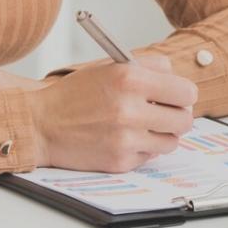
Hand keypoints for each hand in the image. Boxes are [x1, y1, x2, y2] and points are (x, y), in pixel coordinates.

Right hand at [23, 54, 196, 172]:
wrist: (41, 124)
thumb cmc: (76, 94)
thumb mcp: (111, 66)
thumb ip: (149, 66)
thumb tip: (178, 79)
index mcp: (130, 79)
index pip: (186, 92)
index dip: (183, 94)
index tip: (177, 96)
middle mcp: (130, 110)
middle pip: (185, 120)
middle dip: (177, 115)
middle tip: (164, 113)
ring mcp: (125, 139)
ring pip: (172, 141)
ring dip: (162, 134)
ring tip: (144, 126)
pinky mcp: (119, 161)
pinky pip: (150, 156)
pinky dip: (143, 148)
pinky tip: (125, 138)